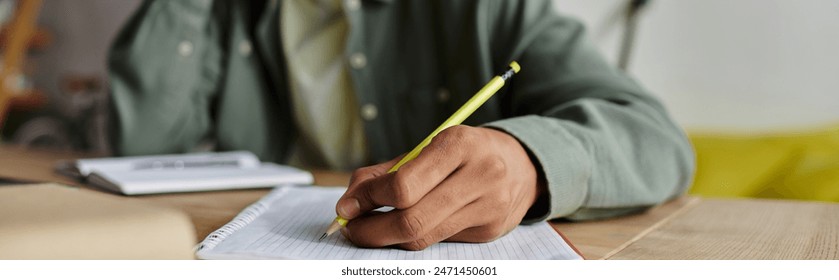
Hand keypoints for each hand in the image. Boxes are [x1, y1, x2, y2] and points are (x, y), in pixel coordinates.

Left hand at [335, 125, 544, 249]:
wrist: (522, 164)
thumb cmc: (464, 153)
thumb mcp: (429, 147)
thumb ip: (387, 171)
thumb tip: (350, 199)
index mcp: (459, 144)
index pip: (404, 185)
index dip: (368, 200)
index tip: (347, 205)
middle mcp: (480, 175)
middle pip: (412, 220)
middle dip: (372, 229)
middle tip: (351, 227)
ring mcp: (488, 207)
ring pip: (423, 237)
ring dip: (387, 237)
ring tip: (370, 228)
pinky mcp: (489, 230)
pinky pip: (439, 240)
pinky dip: (415, 236)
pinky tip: (405, 226)